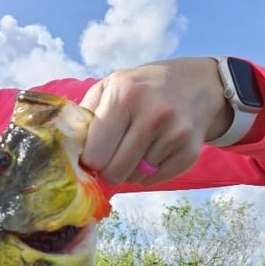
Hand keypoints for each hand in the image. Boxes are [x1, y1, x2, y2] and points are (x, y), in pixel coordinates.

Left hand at [79, 57, 232, 184]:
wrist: (195, 85)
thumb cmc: (142, 89)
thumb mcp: (110, 87)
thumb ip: (85, 117)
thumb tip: (69, 153)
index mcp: (125, 95)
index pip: (95, 155)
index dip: (91, 158)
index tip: (96, 150)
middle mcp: (153, 114)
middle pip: (114, 172)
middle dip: (109, 168)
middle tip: (114, 153)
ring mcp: (175, 134)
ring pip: (134, 178)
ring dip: (130, 168)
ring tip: (139, 145)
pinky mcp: (190, 152)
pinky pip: (154, 181)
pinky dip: (149, 172)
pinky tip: (155, 150)